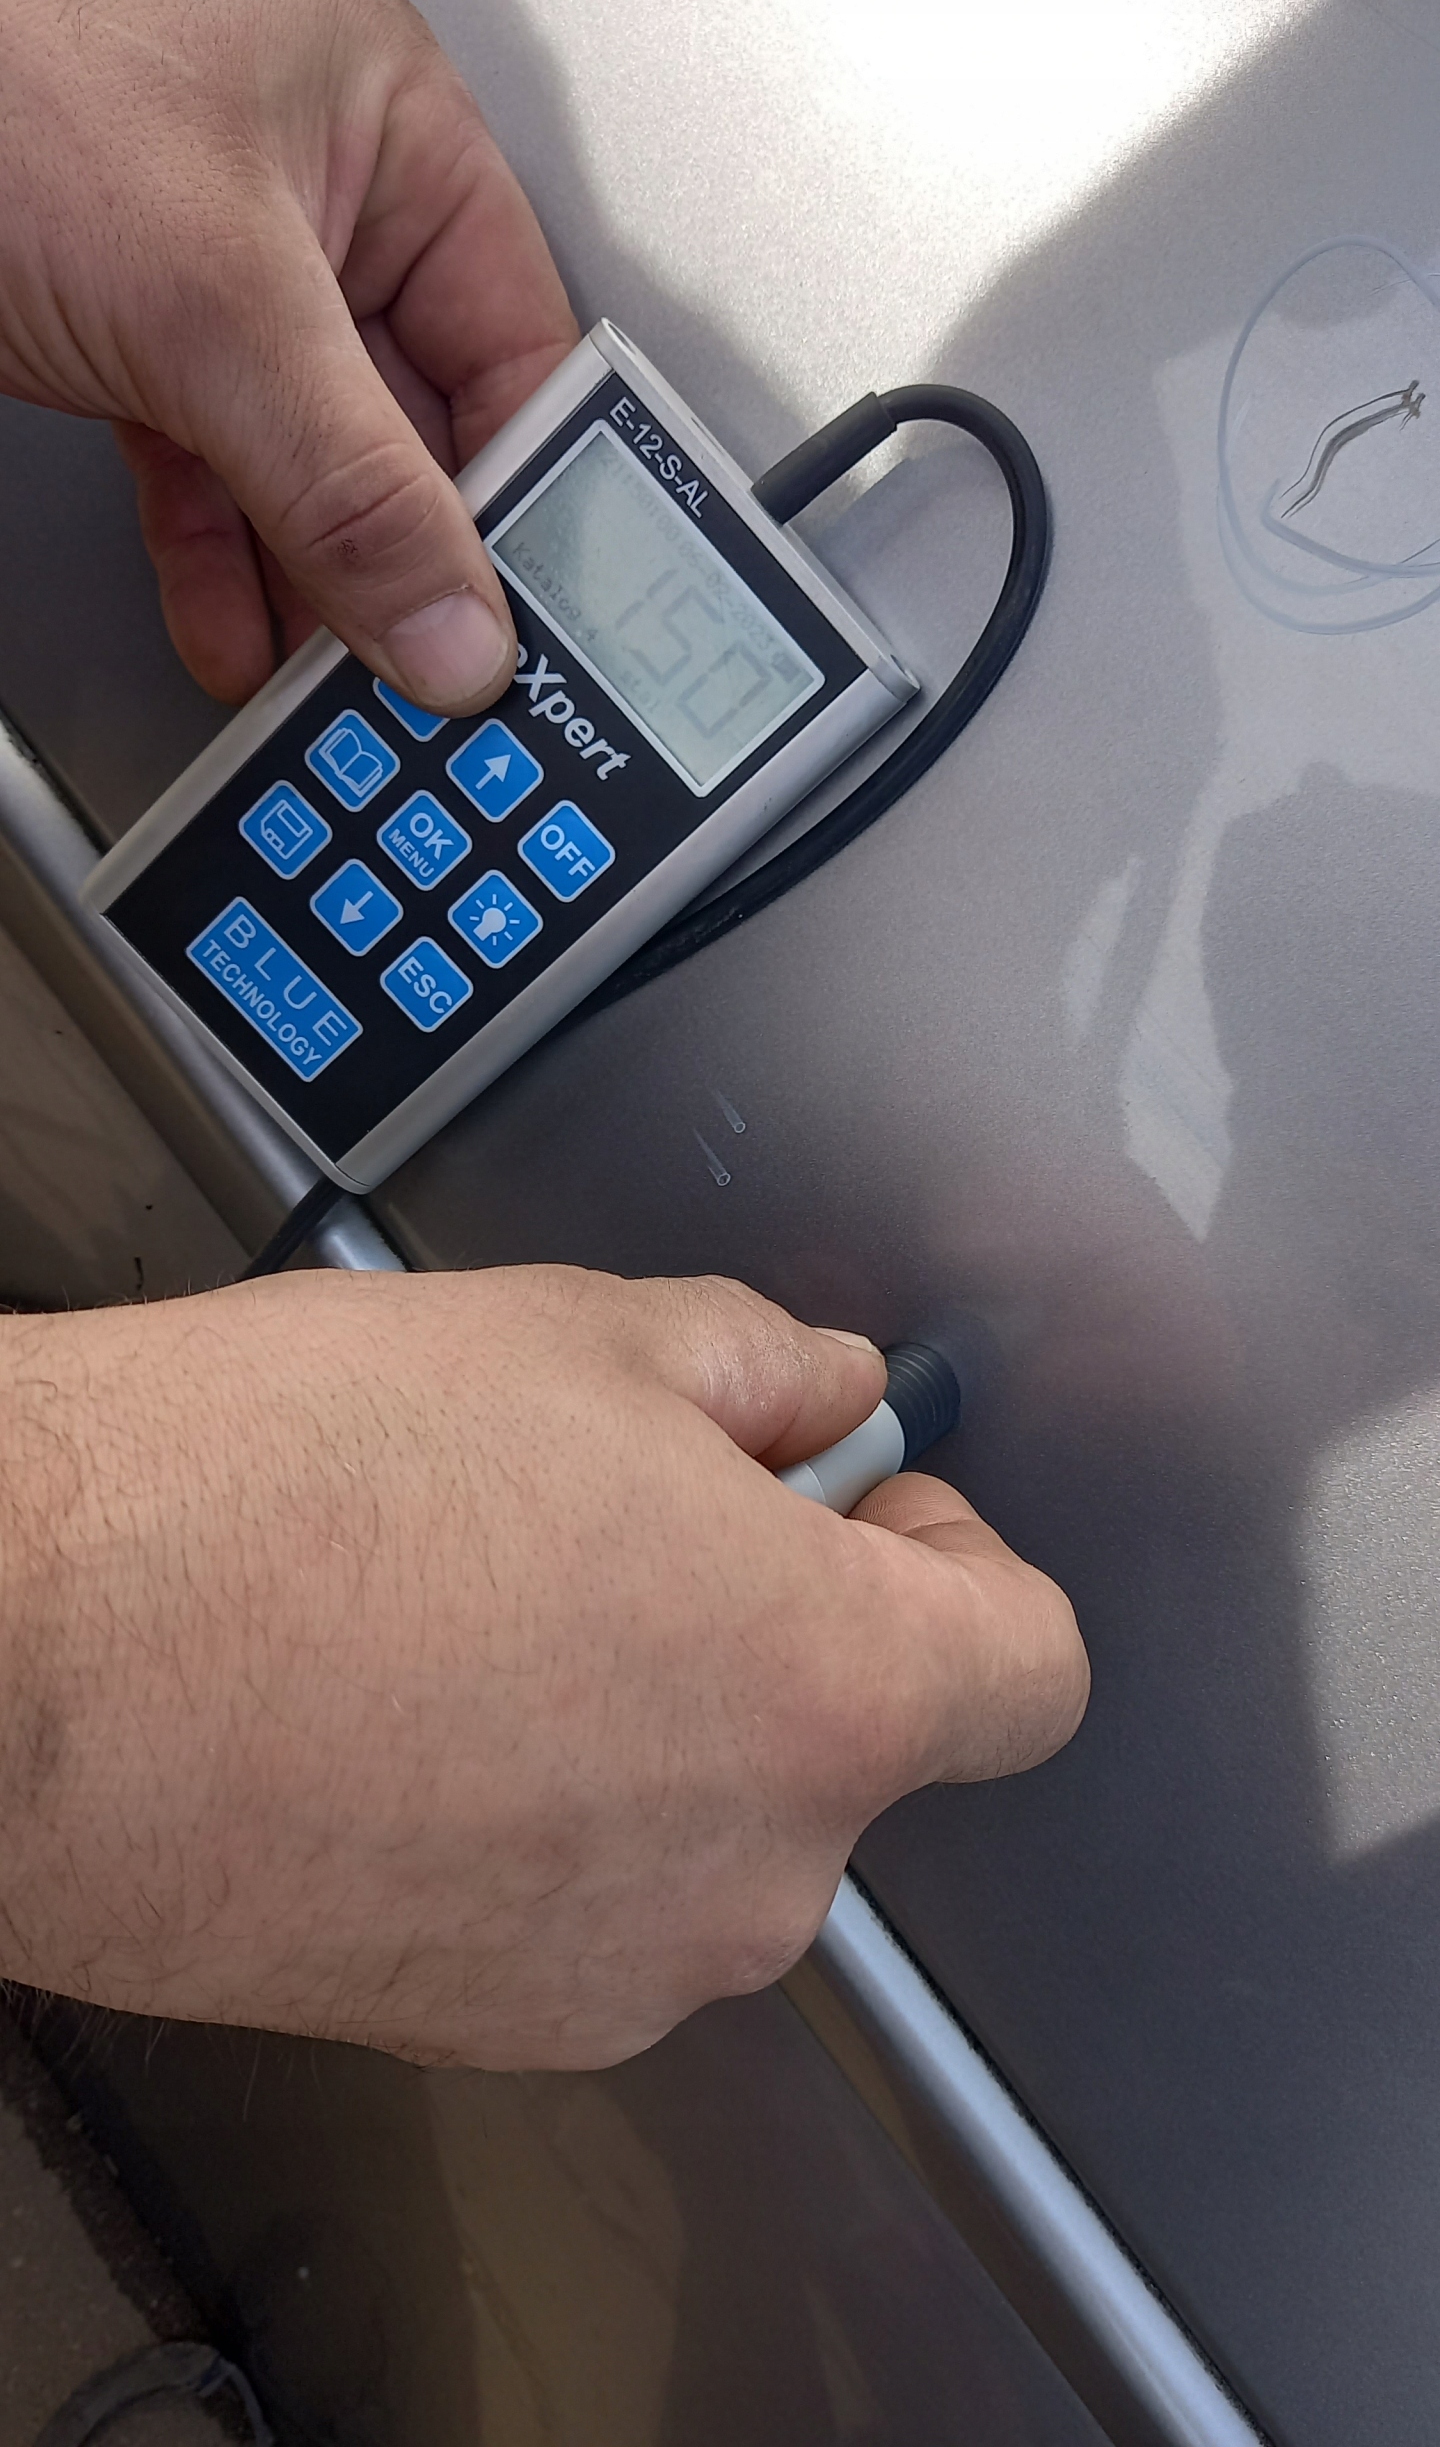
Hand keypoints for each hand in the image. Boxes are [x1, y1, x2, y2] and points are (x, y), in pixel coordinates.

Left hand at [0, 0, 576, 708]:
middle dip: (409, 565)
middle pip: (417, 428)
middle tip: (429, 677)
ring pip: (313, 472)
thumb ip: (349, 483)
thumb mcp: (210, 299)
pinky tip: (239, 639)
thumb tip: (454, 623)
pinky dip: (224, 568)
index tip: (523, 625)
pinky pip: (215, 479)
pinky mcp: (136, 336)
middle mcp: (322, 198)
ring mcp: (224, 273)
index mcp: (391, 127)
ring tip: (336, 687)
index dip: (530, 499)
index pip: (517, 347)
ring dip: (316, 590)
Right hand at [0, 1268, 1086, 2067]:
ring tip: (489, 1595)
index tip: (868, 1506)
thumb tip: (817, 1395)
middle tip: (634, 1507)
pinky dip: (553, 1812)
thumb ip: (766, 1368)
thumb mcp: (585, 1334)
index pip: (1035, 1665)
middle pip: (859, 1742)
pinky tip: (421, 1702)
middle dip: (783, 1617)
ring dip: (660, 1718)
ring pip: (717, 1823)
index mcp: (825, 1691)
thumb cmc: (283, 1495)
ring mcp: (620, 1969)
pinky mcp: (491, 2019)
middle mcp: (753, 1872)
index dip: (964, 1561)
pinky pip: (596, 1898)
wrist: (45, 1657)